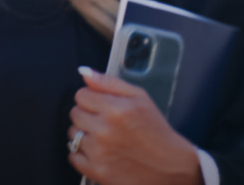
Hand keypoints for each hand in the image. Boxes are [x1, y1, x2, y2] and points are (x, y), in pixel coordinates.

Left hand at [68, 66, 202, 184]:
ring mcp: (99, 152)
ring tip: (106, 138)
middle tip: (106, 123)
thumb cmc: (156, 131)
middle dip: (88, 115)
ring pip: (72, 134)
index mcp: (116, 110)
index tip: (102, 106)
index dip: (92, 99)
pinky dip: (83, 154)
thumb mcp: (140, 98)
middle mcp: (104, 130)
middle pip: (75, 113)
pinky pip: (73, 156)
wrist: (170, 165)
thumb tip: (84, 72)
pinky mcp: (96, 170)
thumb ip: (109, 83)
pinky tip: (100, 152)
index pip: (81, 95)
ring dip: (85, 134)